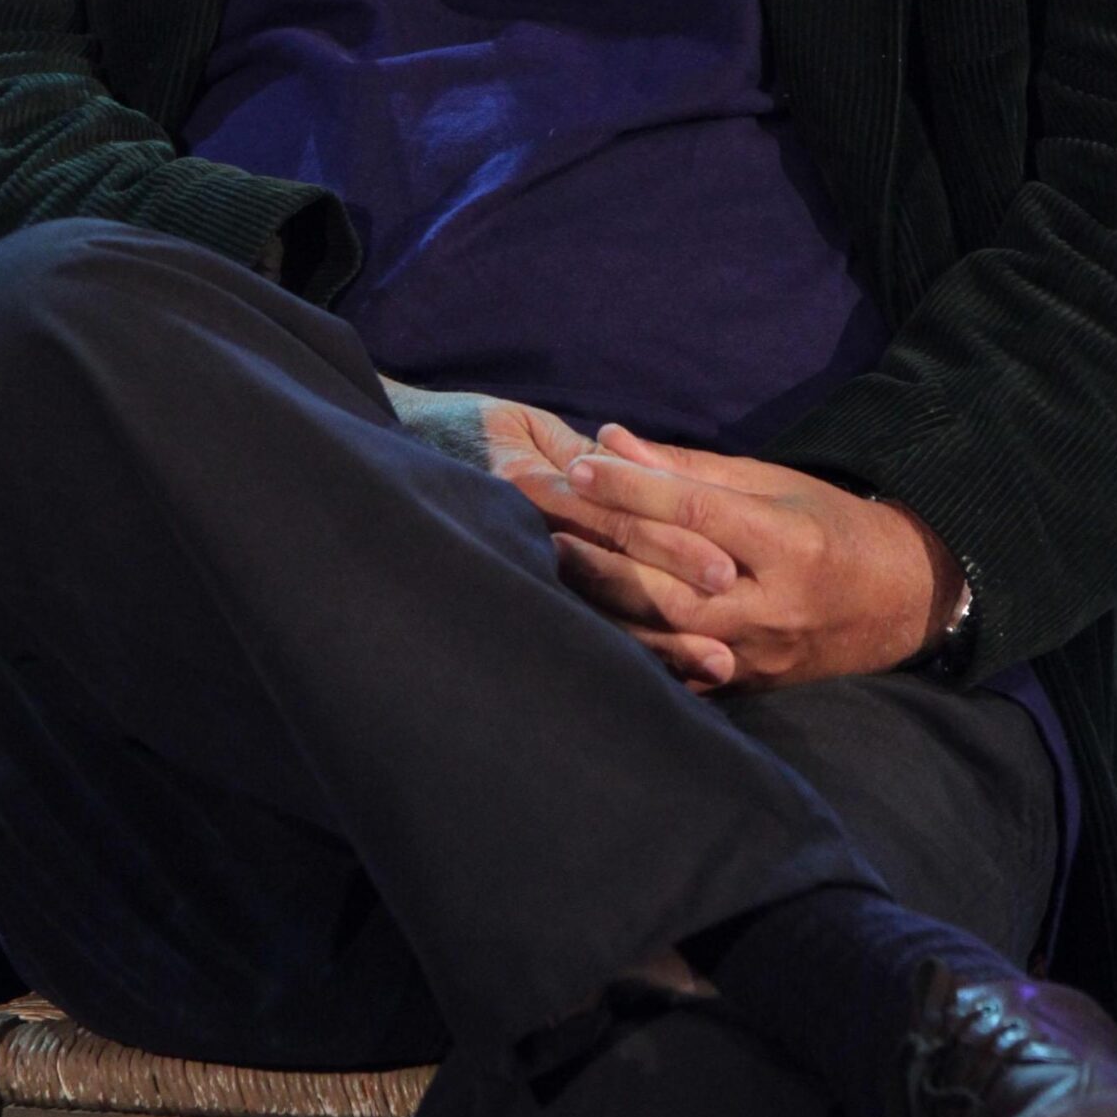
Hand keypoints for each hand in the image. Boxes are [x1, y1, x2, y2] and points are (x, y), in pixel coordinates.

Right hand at [376, 380, 743, 692]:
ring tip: (715, 674)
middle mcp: (532, 537)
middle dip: (676, 614)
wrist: (385, 460)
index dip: (672, 545)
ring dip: (658, 650)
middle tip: (731, 650)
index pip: (617, 520)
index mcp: (536, 490)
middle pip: (616, 579)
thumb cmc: (461, 432)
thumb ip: (573, 453)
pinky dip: (618, 657)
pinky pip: (573, 629)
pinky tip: (662, 688)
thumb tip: (635, 466)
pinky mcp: (517, 588)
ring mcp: (521, 569)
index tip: (725, 571)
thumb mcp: (518, 429)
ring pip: (599, 618)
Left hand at [541, 421, 967, 692]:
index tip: (579, 465)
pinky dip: (630, 641)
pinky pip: (677, 666)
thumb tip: (611, 440)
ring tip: (553, 561)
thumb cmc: (831, 526)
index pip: (694, 513)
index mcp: (788, 544)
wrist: (902, 601)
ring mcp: (760, 655)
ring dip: (603, 596)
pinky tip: (587, 619)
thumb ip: (690, 469)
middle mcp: (774, 606)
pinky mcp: (748, 685)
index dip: (632, 488)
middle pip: (671, 579)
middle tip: (547, 515)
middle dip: (604, 546)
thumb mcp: (774, 483)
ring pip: (665, 630)